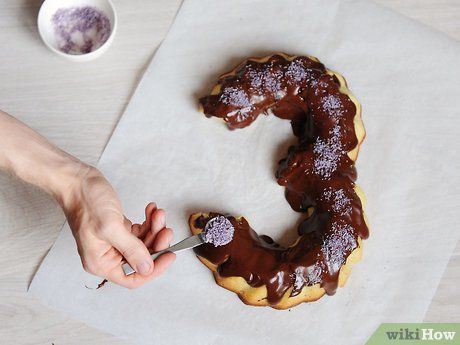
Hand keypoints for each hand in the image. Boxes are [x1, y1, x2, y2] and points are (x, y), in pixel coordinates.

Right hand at [64, 167, 175, 287]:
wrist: (77, 181)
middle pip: (142, 259)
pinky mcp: (118, 229)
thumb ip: (131, 249)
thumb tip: (147, 268)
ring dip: (155, 229)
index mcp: (101, 263)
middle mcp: (107, 256)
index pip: (132, 278)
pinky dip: (148, 221)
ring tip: (158, 214)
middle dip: (157, 243)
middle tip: (166, 229)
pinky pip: (140, 231)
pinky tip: (151, 210)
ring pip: (144, 243)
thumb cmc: (85, 202)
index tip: (170, 256)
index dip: (154, 269)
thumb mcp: (111, 227)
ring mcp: (114, 242)